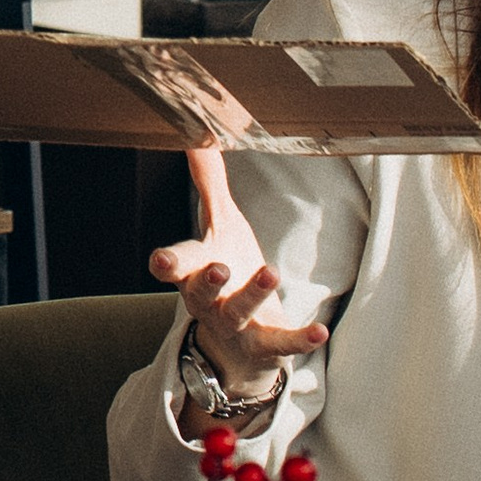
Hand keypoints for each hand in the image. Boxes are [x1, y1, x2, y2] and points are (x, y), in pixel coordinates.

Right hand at [147, 145, 327, 400]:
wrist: (240, 341)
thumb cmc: (228, 269)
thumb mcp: (220, 226)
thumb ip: (209, 185)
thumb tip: (196, 137)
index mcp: (194, 271)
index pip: (176, 265)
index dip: (167, 263)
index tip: (160, 260)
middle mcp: (209, 302)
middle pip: (201, 292)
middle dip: (207, 280)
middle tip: (218, 267)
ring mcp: (237, 326)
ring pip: (240, 312)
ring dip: (253, 293)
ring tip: (271, 272)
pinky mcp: (267, 344)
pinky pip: (282, 342)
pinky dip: (300, 338)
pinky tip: (320, 330)